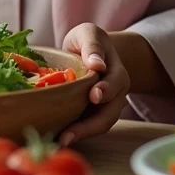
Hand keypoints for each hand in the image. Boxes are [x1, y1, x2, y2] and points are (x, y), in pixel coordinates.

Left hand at [60, 23, 129, 145]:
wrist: (88, 53)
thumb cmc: (87, 41)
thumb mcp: (88, 33)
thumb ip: (92, 45)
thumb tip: (97, 64)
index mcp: (117, 73)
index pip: (115, 83)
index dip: (106, 90)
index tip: (94, 95)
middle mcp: (115, 94)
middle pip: (109, 114)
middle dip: (90, 126)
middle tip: (69, 134)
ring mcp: (104, 108)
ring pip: (98, 125)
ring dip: (81, 134)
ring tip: (60, 141)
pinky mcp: (91, 115)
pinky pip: (86, 128)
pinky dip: (75, 134)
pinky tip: (57, 138)